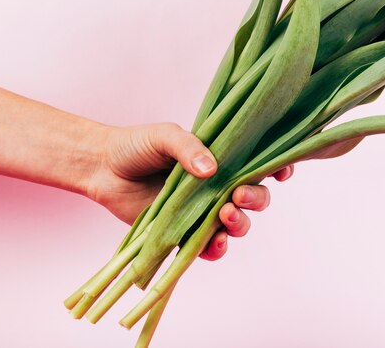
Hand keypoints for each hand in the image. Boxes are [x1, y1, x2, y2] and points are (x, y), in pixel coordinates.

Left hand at [87, 122, 292, 260]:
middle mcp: (218, 185)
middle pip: (254, 196)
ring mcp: (203, 210)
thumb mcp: (165, 136)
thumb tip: (212, 169)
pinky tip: (216, 243)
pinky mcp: (184, 233)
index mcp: (222, 157)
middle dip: (256, 198)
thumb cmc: (138, 145)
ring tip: (225, 216)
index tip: (281, 172)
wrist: (103, 168)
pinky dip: (218, 248)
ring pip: (238, 223)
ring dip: (240, 223)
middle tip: (239, 195)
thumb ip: (189, 147)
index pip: (257, 163)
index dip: (276, 168)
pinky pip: (209, 247)